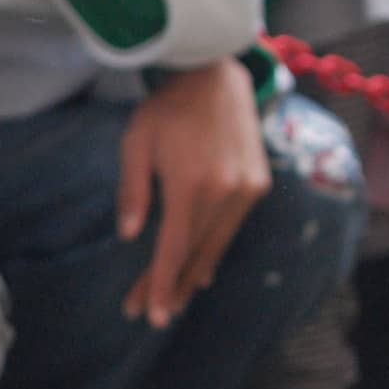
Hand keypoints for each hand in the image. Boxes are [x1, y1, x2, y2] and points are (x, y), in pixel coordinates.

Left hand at [116, 59, 271, 327]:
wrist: (217, 74)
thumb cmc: (168, 107)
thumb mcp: (136, 142)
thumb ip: (133, 190)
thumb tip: (131, 235)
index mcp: (191, 183)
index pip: (174, 248)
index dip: (159, 283)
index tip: (148, 313)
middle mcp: (225, 191)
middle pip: (195, 253)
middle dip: (171, 286)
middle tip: (151, 314)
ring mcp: (247, 188)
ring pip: (218, 244)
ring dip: (194, 273)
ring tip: (174, 299)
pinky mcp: (258, 182)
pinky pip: (232, 226)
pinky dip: (215, 249)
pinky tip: (201, 270)